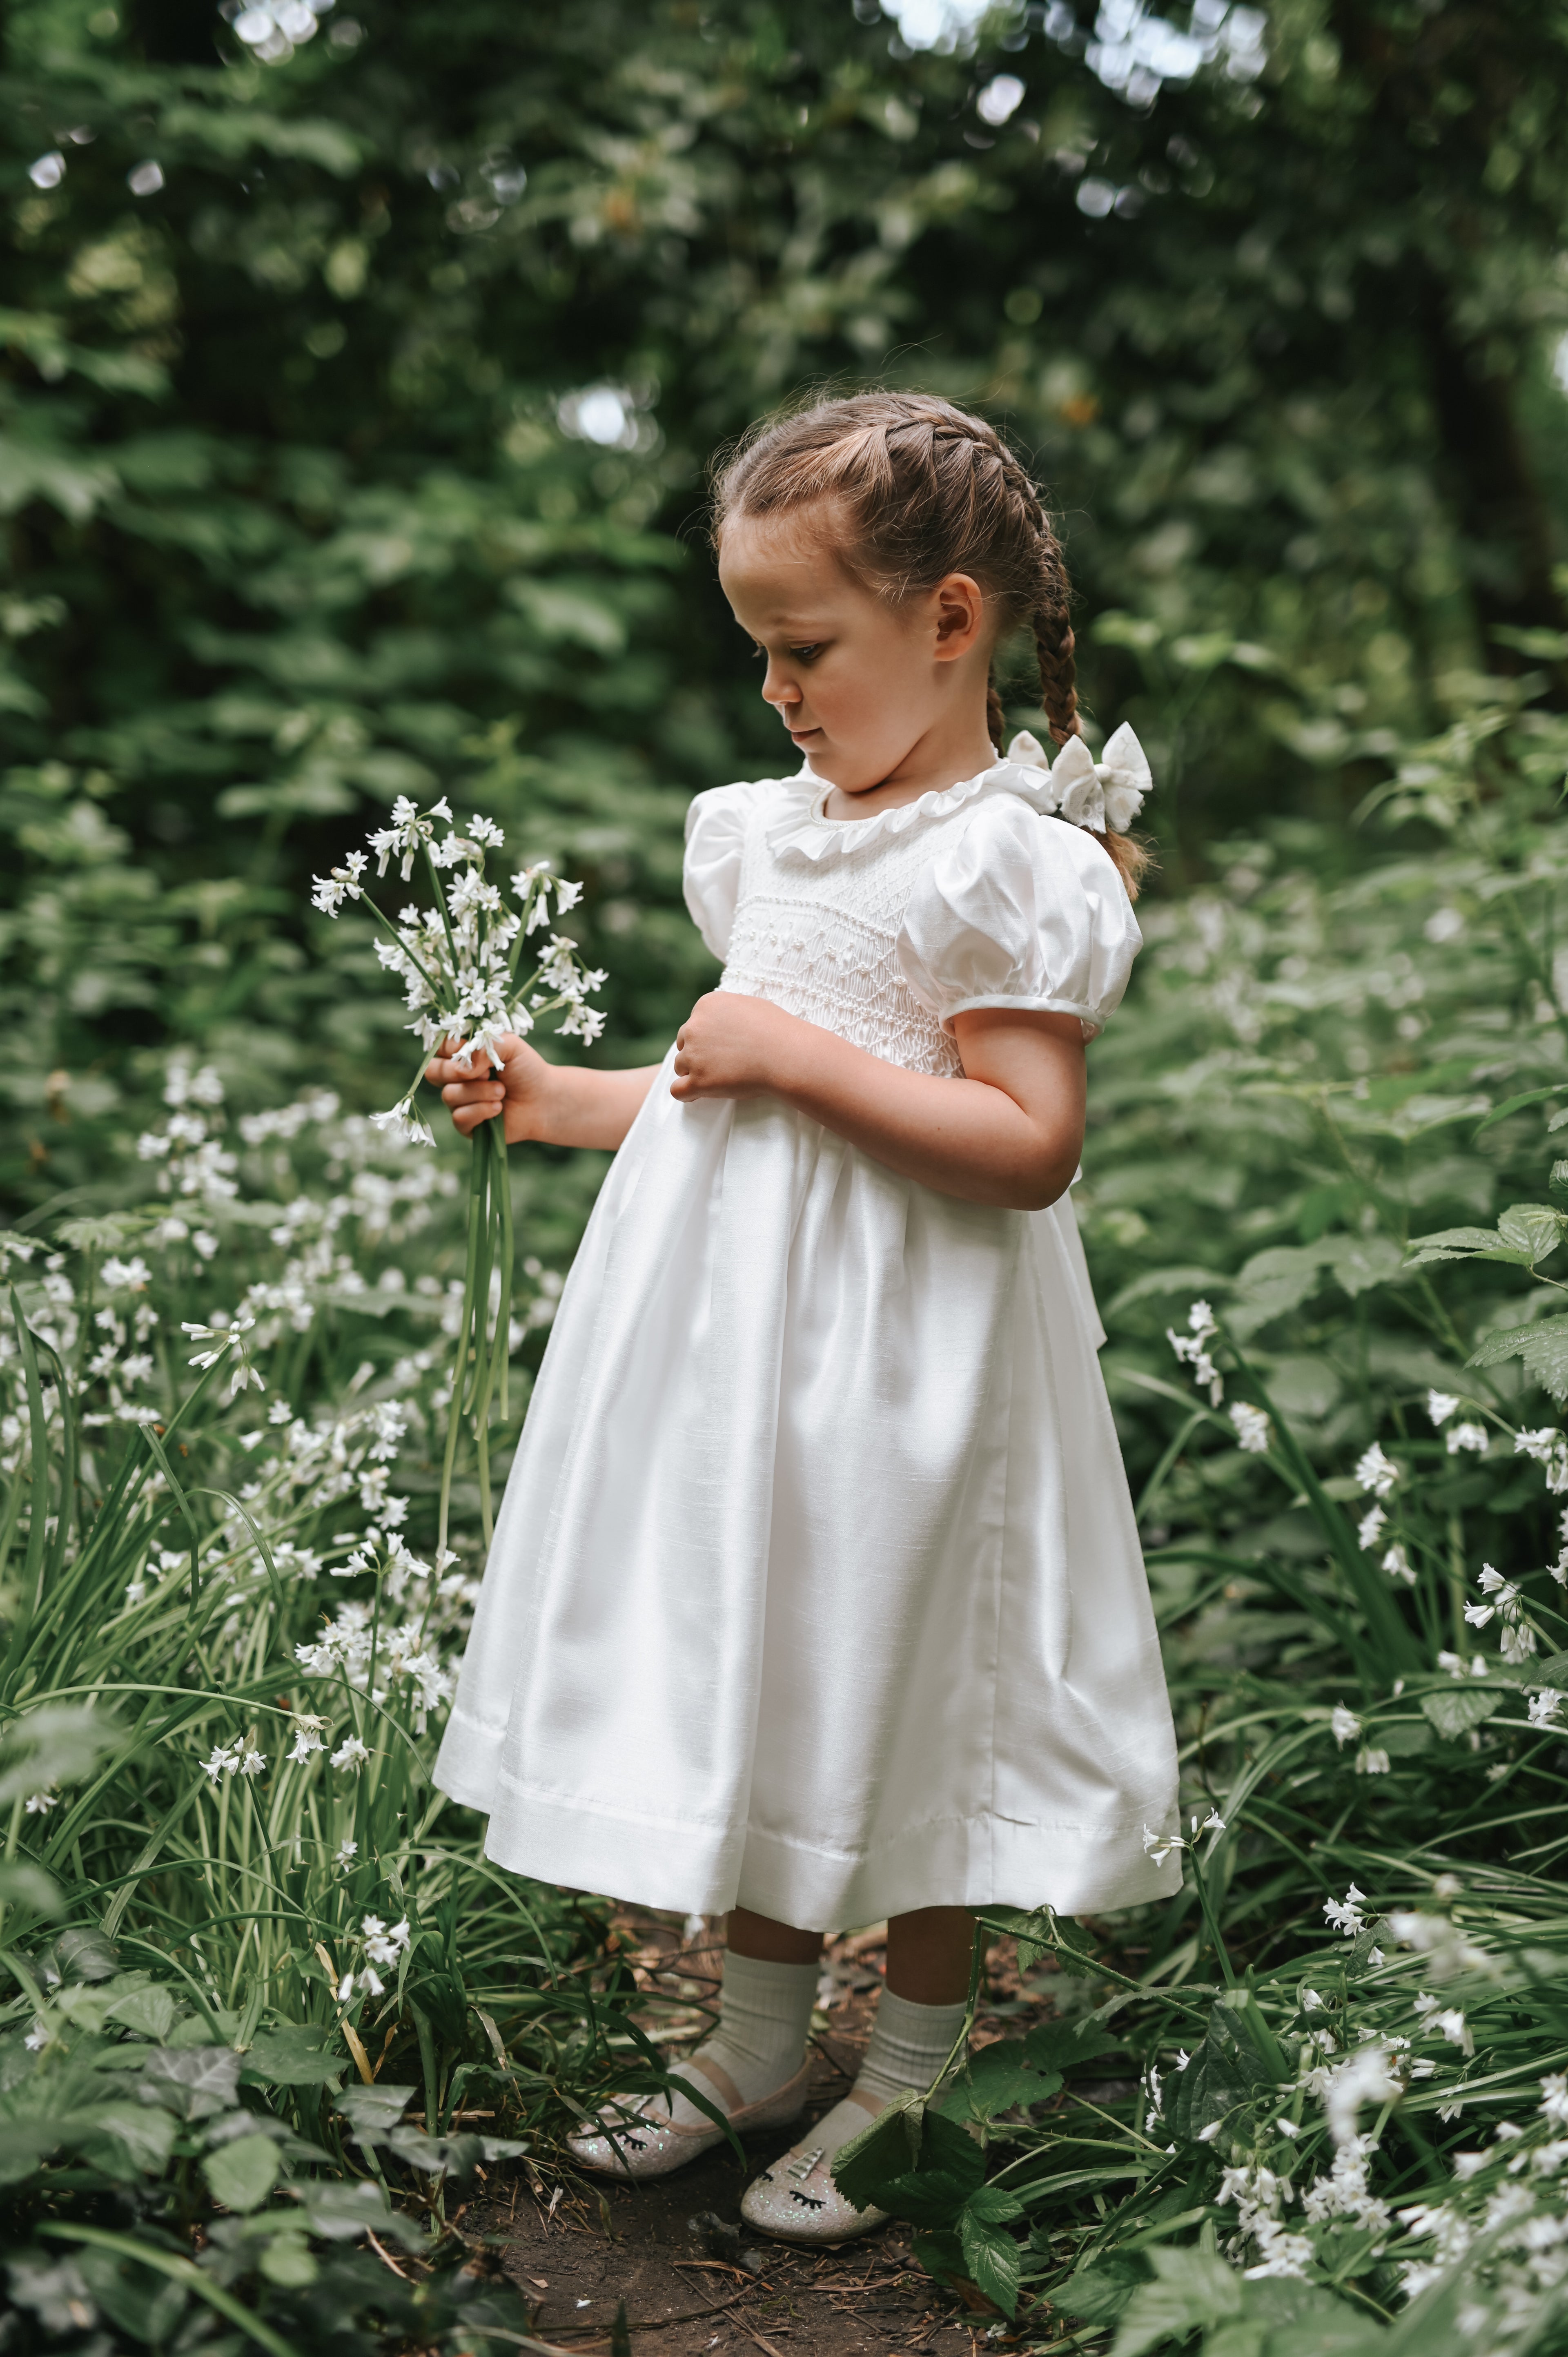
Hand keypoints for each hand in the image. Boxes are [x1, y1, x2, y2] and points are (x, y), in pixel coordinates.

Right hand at [425, 1032, 558, 1141]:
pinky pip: (459, 1117)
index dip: (452, 1049)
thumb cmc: (527, 1069)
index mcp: (463, 1055)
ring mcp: (459, 1102)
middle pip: (432, 1072)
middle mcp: (456, 1078)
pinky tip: (498, 1108)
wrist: (544, 1100)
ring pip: (449, 1095)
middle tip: (486, 1073)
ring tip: (502, 1091)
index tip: (473, 1050)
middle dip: (456, 1072)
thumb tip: (462, 1069)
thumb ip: (483, 1046)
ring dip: (479, 1092)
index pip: (439, 1047)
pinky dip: (481, 1110)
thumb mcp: (509, 1045)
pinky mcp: (466, 1124)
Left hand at [671, 992, 803, 1101]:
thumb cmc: (777, 1030)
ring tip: (719, 1079)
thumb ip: (727, 1012)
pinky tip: (698, 1095)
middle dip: (697, 1054)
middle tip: (721, 1064)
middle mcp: (694, 1027)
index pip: (693, 1025)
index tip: (722, 1048)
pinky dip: (686, 1094)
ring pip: (680, 1067)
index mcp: (705, 1006)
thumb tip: (721, 1022)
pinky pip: (677, 1091)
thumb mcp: (749, 1005)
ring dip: (694, 1073)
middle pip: (683, 1044)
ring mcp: (694, 1055)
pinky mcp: (698, 1081)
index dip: (706, 1039)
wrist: (787, 1055)